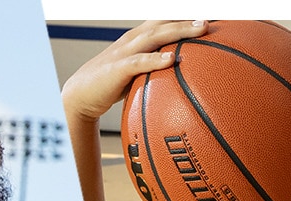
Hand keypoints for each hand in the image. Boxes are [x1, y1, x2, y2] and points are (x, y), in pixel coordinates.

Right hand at [61, 20, 206, 124]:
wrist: (80, 95)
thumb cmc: (110, 84)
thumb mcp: (135, 72)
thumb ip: (155, 69)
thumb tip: (180, 76)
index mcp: (137, 38)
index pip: (163, 21)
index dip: (183, 16)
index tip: (207, 16)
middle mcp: (133, 40)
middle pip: (164, 23)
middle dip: (187, 18)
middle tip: (210, 18)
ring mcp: (125, 52)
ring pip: (155, 36)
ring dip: (179, 30)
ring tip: (200, 29)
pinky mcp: (117, 68)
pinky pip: (139, 61)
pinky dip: (155, 59)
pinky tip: (171, 59)